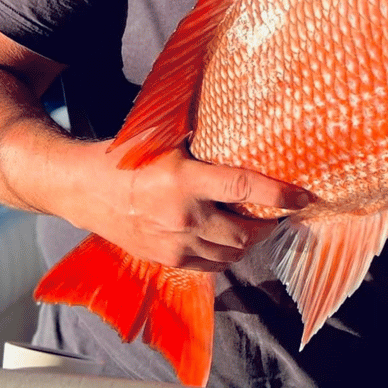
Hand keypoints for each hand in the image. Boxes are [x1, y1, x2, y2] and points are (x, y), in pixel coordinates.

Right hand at [70, 142, 310, 272]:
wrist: (84, 189)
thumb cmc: (128, 155)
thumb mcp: (167, 137)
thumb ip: (204, 139)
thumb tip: (247, 122)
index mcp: (185, 180)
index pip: (245, 189)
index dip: (280, 196)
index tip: (304, 197)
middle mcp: (183, 217)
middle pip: (245, 232)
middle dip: (270, 224)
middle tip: (282, 212)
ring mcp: (174, 245)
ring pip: (231, 254)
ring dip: (251, 242)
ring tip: (262, 224)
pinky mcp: (165, 260)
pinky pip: (210, 265)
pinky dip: (228, 254)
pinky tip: (233, 238)